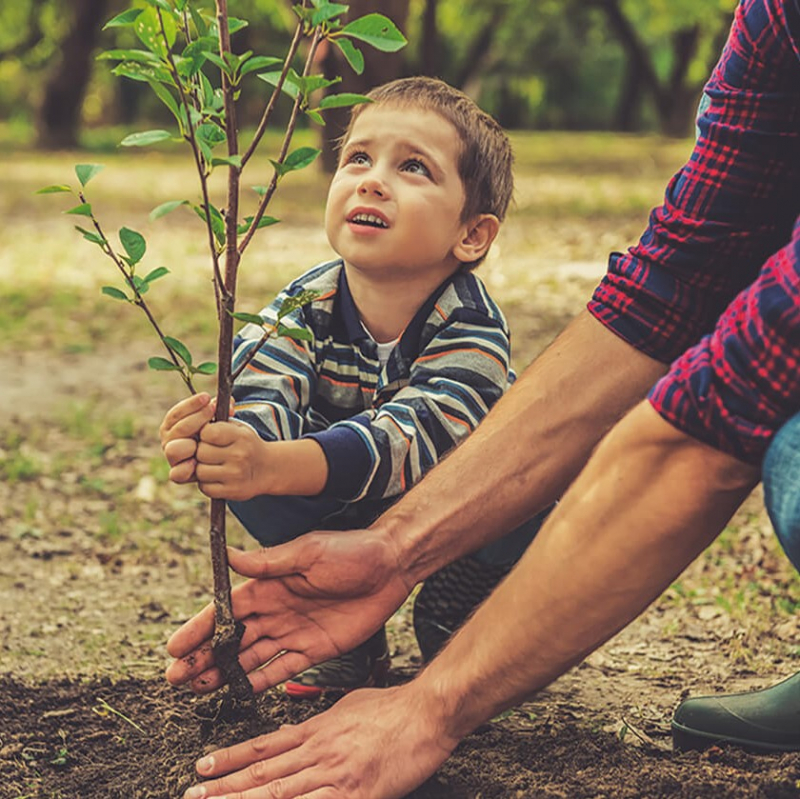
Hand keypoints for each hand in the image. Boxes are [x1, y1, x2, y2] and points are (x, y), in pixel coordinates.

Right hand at [159, 392, 221, 484]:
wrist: (218, 459)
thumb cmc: (214, 435)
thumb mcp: (216, 420)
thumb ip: (219, 410)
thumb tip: (230, 402)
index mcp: (173, 426)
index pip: (176, 413)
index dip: (191, 404)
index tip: (206, 397)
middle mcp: (170, 441)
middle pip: (178, 429)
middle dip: (196, 418)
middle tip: (212, 410)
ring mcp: (173, 458)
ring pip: (173, 450)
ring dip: (188, 444)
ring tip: (203, 439)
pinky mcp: (179, 474)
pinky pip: (176, 474)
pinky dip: (184, 469)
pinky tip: (194, 463)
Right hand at [165, 531, 412, 694]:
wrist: (391, 566)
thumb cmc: (351, 551)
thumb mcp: (308, 551)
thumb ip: (269, 563)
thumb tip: (229, 556)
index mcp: (269, 584)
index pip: (226, 610)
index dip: (199, 628)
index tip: (174, 647)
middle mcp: (276, 609)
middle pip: (232, 638)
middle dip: (203, 657)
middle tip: (176, 678)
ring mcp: (293, 631)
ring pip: (250, 657)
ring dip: (224, 672)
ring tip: (197, 689)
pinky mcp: (314, 649)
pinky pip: (282, 669)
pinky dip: (260, 681)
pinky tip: (239, 691)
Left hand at [181, 685, 456, 798]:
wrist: (426, 712)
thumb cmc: (391, 708)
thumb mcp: (347, 703)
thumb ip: (318, 717)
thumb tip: (294, 724)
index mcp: (316, 729)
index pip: (264, 746)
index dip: (231, 757)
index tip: (202, 766)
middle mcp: (319, 752)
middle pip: (263, 774)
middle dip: (224, 788)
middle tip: (192, 795)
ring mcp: (336, 775)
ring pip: (280, 794)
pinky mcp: (357, 794)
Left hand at [194, 419, 265, 500]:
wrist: (267, 468)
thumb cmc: (245, 444)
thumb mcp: (239, 428)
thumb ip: (218, 421)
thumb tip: (197, 417)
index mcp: (241, 436)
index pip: (208, 432)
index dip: (204, 434)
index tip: (210, 437)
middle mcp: (239, 455)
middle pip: (201, 452)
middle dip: (202, 452)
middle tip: (211, 453)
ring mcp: (236, 475)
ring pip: (200, 471)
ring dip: (202, 469)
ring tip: (213, 465)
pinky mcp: (232, 491)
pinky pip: (205, 487)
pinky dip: (207, 483)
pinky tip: (217, 477)